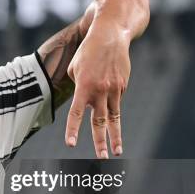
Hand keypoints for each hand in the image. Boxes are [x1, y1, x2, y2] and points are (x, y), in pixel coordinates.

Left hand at [65, 25, 129, 158]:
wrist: (111, 35)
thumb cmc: (87, 51)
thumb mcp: (74, 68)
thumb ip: (78, 88)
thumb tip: (86, 104)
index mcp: (84, 86)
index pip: (77, 113)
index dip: (73, 130)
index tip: (71, 144)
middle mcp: (100, 91)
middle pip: (100, 122)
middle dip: (100, 142)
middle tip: (101, 158)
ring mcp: (114, 90)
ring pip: (114, 118)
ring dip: (115, 137)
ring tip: (116, 152)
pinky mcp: (123, 87)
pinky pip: (115, 100)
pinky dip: (111, 103)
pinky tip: (109, 93)